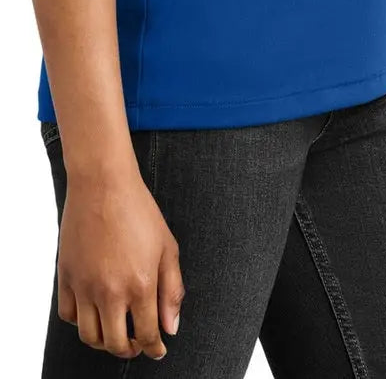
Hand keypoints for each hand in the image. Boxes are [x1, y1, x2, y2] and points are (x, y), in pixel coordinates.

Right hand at [56, 155, 184, 359]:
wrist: (103, 183)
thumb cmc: (138, 210)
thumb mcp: (167, 247)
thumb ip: (172, 290)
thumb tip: (170, 328)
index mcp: (140, 285)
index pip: (147, 336)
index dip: (155, 348)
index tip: (158, 348)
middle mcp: (110, 291)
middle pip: (116, 345)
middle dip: (130, 350)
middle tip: (136, 343)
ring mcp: (85, 285)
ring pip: (90, 337)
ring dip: (104, 342)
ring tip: (115, 332)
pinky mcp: (66, 276)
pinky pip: (68, 315)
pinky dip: (80, 321)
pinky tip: (93, 311)